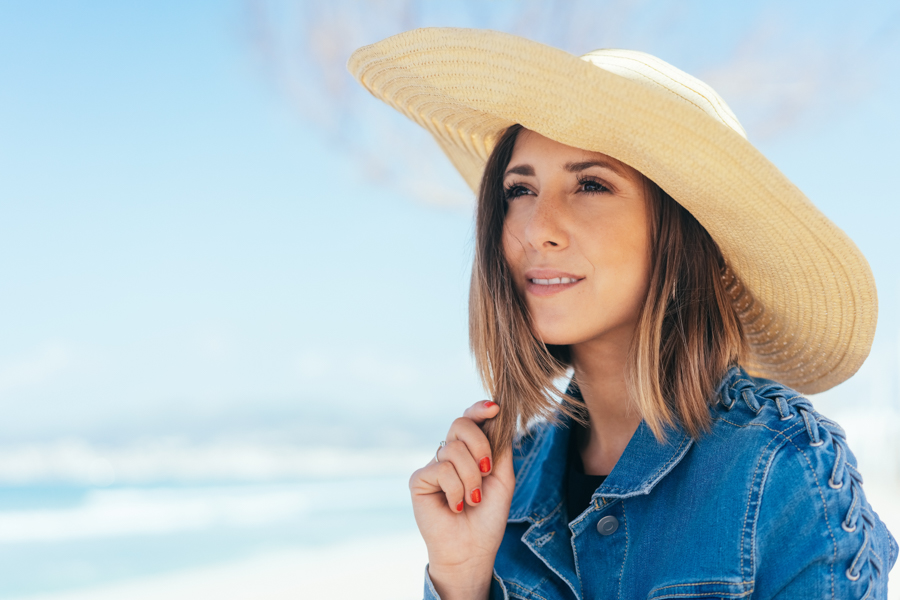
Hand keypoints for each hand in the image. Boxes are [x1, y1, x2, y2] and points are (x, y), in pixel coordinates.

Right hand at [409, 400, 515, 599]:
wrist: (472, 549)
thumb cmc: (488, 516)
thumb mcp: (503, 478)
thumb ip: (500, 447)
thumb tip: (499, 415)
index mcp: (469, 450)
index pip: (470, 420)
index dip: (480, 409)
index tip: (495, 408)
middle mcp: (449, 454)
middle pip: (461, 424)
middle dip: (480, 445)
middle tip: (487, 470)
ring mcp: (433, 465)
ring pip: (453, 450)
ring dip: (471, 478)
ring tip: (472, 499)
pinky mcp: (419, 480)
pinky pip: (442, 469)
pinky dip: (456, 490)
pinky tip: (456, 506)